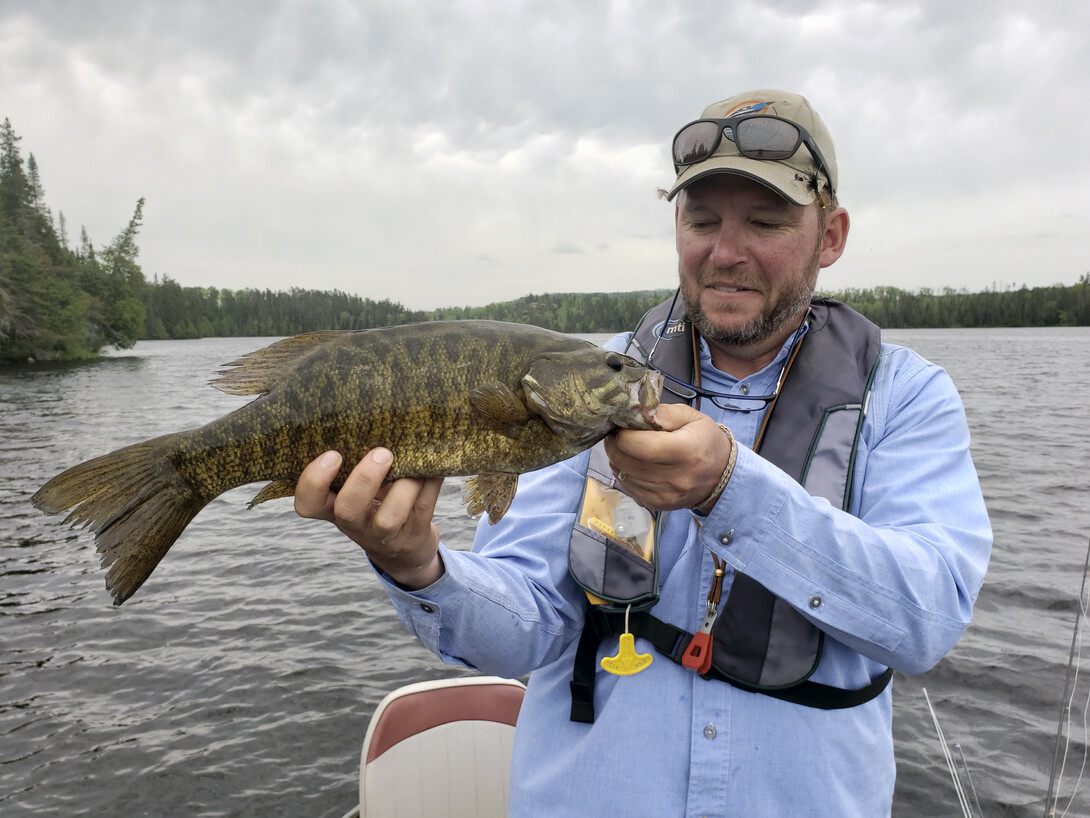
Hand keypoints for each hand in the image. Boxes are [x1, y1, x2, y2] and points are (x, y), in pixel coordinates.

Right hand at [294, 448, 444, 589]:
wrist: (405, 549)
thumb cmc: (376, 504)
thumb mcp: (358, 490)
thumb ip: (356, 464)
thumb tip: (374, 419)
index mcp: (334, 509)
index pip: (308, 504)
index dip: (314, 481)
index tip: (333, 455)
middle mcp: (355, 525)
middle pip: (347, 510)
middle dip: (363, 480)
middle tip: (381, 453)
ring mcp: (384, 535)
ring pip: (389, 518)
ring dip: (404, 486)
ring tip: (414, 463)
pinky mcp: (413, 535)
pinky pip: (423, 508)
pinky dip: (429, 483)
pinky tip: (434, 466)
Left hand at [603, 403, 733, 511]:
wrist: (721, 476)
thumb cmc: (705, 441)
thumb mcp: (691, 417)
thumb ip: (663, 413)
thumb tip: (635, 413)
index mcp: (685, 452)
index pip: (642, 447)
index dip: (624, 436)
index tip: (621, 426)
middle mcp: (675, 478)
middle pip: (627, 462)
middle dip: (614, 445)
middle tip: (616, 434)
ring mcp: (665, 495)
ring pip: (623, 476)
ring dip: (617, 459)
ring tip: (624, 447)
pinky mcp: (657, 505)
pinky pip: (628, 488)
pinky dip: (624, 474)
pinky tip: (632, 463)